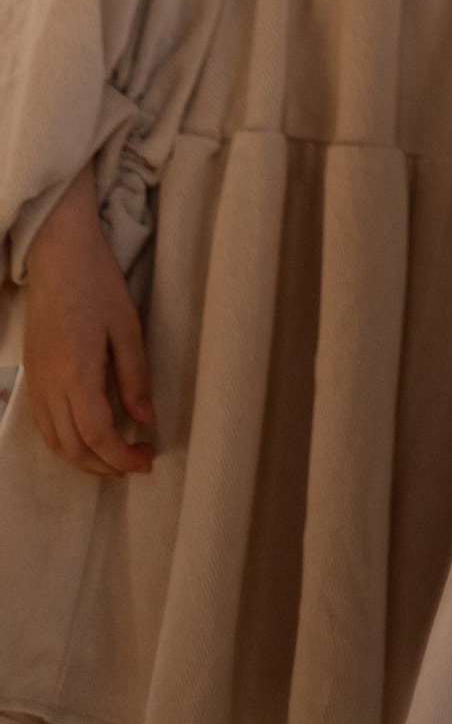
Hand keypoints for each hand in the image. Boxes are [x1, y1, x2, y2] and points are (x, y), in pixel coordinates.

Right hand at [21, 177, 154, 476]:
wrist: (58, 257)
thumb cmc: (97, 285)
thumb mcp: (127, 327)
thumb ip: (135, 377)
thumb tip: (145, 421)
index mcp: (75, 374)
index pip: (97, 435)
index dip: (122, 457)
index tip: (148, 460)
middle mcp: (49, 387)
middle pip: (73, 448)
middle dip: (106, 466)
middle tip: (137, 463)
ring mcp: (35, 385)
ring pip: (54, 443)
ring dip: (85, 460)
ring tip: (117, 458)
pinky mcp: (31, 378)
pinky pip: (43, 427)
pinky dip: (65, 444)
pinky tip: (87, 440)